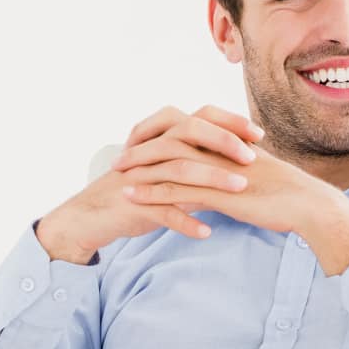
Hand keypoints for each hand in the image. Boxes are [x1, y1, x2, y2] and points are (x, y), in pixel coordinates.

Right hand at [34, 106, 265, 262]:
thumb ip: (198, 166)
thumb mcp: (167, 174)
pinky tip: (205, 232)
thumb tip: (239, 168)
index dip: (229, 122)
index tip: (258, 135)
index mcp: (161, 139)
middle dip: (223, 142)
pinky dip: (185, 221)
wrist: (91, 215)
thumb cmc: (136, 193)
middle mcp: (150, 150)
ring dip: (212, 179)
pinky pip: (161, 210)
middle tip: (252, 159)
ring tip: (240, 190)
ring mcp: (140, 175)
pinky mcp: (132, 203)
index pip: (199, 116)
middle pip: (189, 132)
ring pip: (178, 169)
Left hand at [113, 132, 348, 274]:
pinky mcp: (221, 193)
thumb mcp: (253, 171)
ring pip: (169, 164)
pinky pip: (179, 191)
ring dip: (140, 170)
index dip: (157, 133)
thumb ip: (232, 165)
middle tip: (117, 158)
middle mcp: (220, 149)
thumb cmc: (285, 192)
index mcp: (226, 140)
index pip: (183, 127)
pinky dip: (152, 193)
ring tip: (116, 177)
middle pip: (170, 140)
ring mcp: (219, 170)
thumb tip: (218, 169)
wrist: (309, 204)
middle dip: (140, 149)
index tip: (136, 143)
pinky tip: (133, 198)